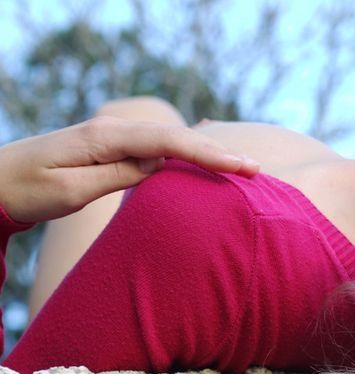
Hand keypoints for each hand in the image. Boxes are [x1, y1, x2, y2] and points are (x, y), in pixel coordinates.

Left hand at [0, 116, 259, 223]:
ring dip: (206, 156)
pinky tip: (205, 165)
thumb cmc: (26, 189)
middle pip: (177, 138)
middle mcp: (114, 132)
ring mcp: (114, 139)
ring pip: (170, 143)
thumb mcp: (70, 190)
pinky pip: (158, 151)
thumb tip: (161, 167)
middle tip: (256, 169)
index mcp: (105, 138)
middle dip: (218, 153)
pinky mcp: (113, 151)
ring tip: (242, 169)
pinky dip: (186, 159)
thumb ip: (118, 175)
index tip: (242, 167)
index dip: (208, 154)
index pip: (168, 143)